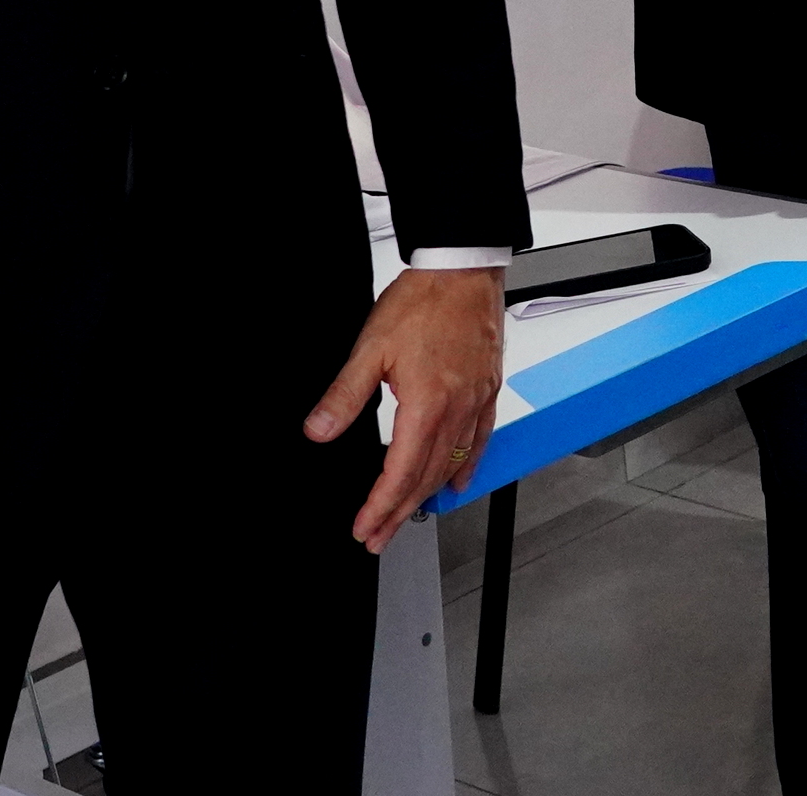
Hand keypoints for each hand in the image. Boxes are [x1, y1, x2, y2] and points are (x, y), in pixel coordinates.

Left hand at [308, 264, 506, 551]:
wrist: (463, 269)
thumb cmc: (424, 301)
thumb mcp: (370, 348)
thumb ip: (344, 395)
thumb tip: (318, 430)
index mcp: (427, 404)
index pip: (400, 472)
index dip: (380, 506)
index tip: (365, 527)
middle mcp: (456, 410)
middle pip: (427, 477)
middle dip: (399, 512)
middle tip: (379, 536)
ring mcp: (476, 402)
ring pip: (454, 464)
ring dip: (429, 495)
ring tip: (407, 516)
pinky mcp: (488, 390)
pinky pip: (480, 441)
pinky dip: (468, 467)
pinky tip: (458, 482)